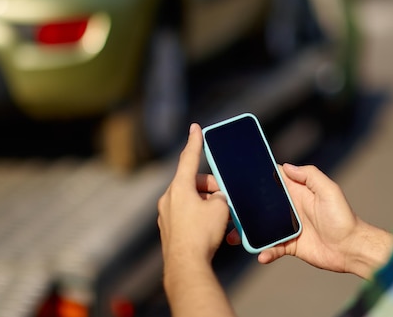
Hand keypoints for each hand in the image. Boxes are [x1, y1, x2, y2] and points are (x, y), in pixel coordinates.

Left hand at [158, 124, 229, 263]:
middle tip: (226, 199)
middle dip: (211, 188)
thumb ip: (219, 197)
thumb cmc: (202, 234)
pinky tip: (211, 228)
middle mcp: (169, 198)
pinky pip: (186, 214)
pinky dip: (199, 215)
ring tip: (222, 218)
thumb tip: (216, 199)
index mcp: (179, 187)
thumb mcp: (220, 208)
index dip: (195, 141)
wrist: (187, 265)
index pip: (189, 158)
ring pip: (190, 200)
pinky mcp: (168, 229)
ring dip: (206, 203)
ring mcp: (166, 214)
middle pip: (193, 183)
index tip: (195, 127)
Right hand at [227, 163, 392, 278]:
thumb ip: (309, 175)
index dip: (255, 178)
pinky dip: (265, 252)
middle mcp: (289, 208)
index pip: (272, 180)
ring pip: (261, 227)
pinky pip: (272, 248)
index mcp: (296, 192)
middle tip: (226, 210)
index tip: (235, 178)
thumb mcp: (329, 190)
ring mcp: (288, 227)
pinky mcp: (290, 246)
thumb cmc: (343, 218)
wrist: (352, 249)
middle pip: (260, 205)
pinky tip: (261, 255)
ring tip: (234, 237)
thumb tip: (286, 166)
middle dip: (243, 207)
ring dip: (247, 232)